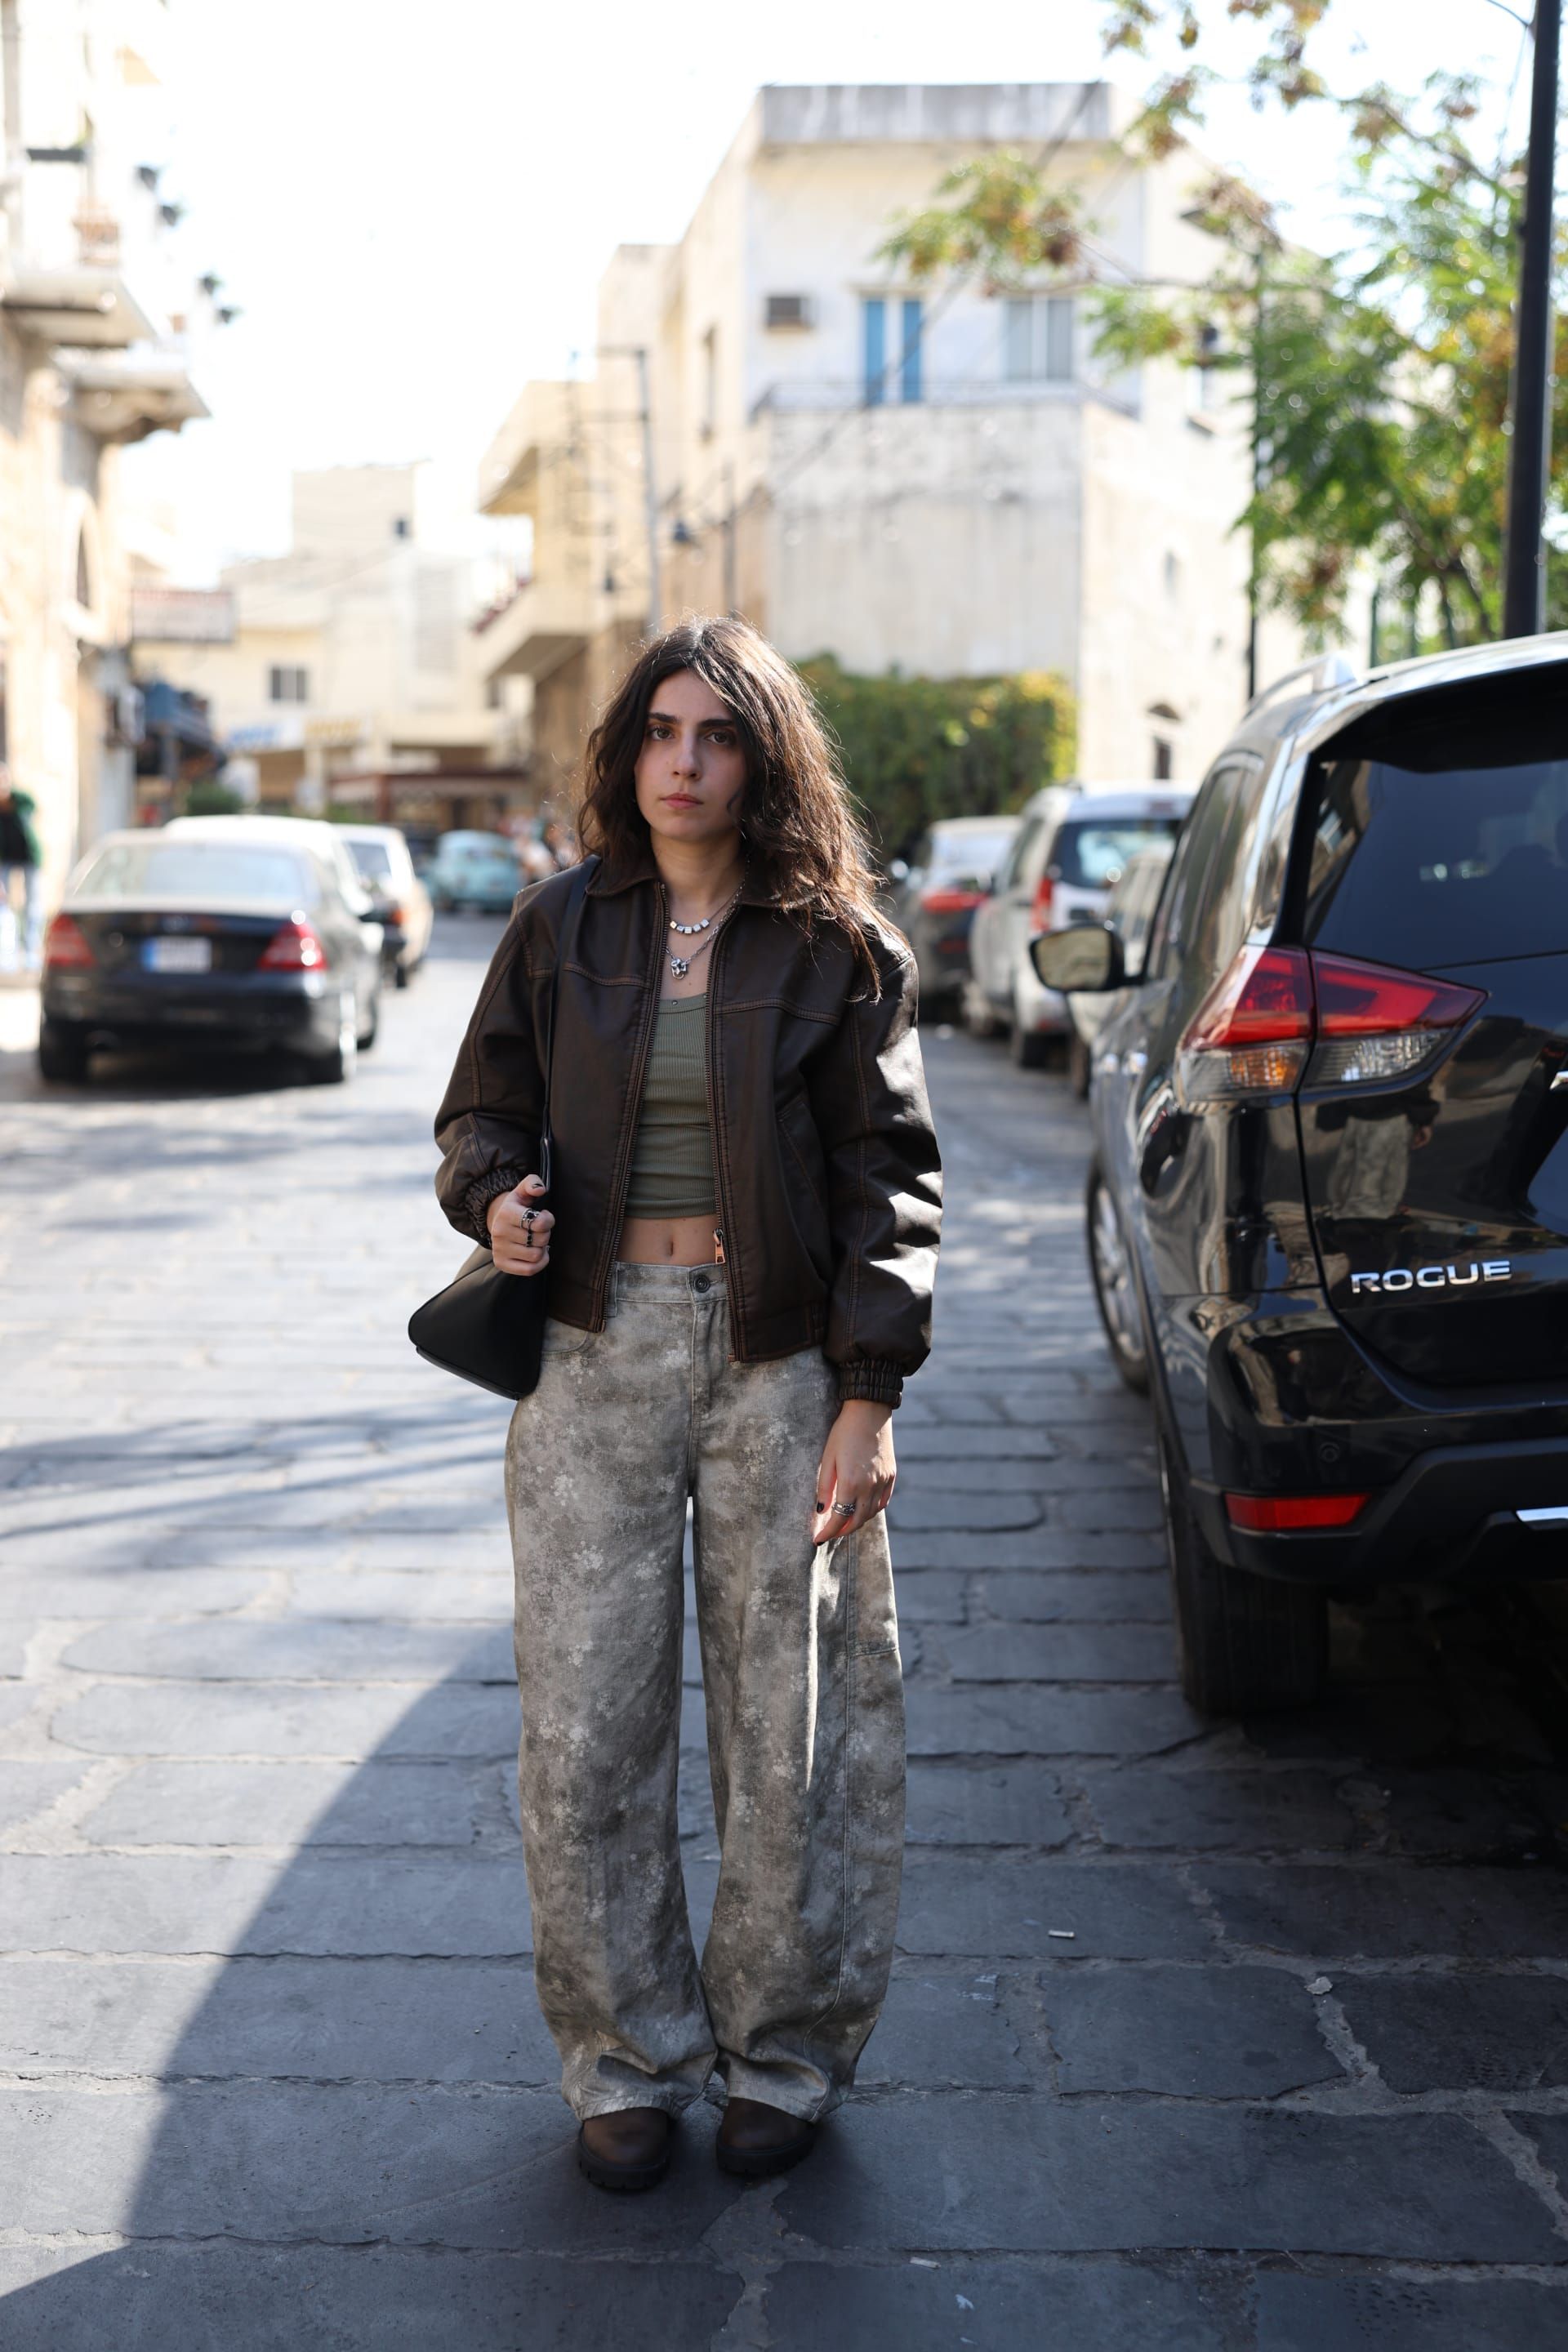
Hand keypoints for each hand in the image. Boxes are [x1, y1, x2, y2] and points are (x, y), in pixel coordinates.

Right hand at [486, 1173, 553, 1275]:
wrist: (499, 1222)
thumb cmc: (517, 1206)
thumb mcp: (523, 1190)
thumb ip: (533, 1183)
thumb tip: (540, 1189)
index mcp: (506, 1212)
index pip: (539, 1223)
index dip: (548, 1221)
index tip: (544, 1217)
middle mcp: (499, 1231)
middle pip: (540, 1240)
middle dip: (545, 1234)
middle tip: (538, 1230)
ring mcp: (499, 1249)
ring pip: (536, 1255)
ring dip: (542, 1248)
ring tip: (535, 1241)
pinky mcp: (501, 1263)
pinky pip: (529, 1270)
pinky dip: (539, 1263)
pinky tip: (537, 1253)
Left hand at [811, 1400, 894, 1545]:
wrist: (869, 1411)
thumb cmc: (843, 1432)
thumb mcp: (827, 1458)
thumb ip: (824, 1487)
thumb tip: (820, 1512)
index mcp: (851, 1483)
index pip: (839, 1518)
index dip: (828, 1532)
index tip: (818, 1539)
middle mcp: (870, 1486)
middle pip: (857, 1521)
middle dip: (842, 1531)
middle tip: (830, 1534)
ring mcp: (883, 1482)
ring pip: (871, 1514)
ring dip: (857, 1522)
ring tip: (844, 1523)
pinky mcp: (891, 1475)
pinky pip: (883, 1502)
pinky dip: (872, 1511)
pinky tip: (862, 1509)